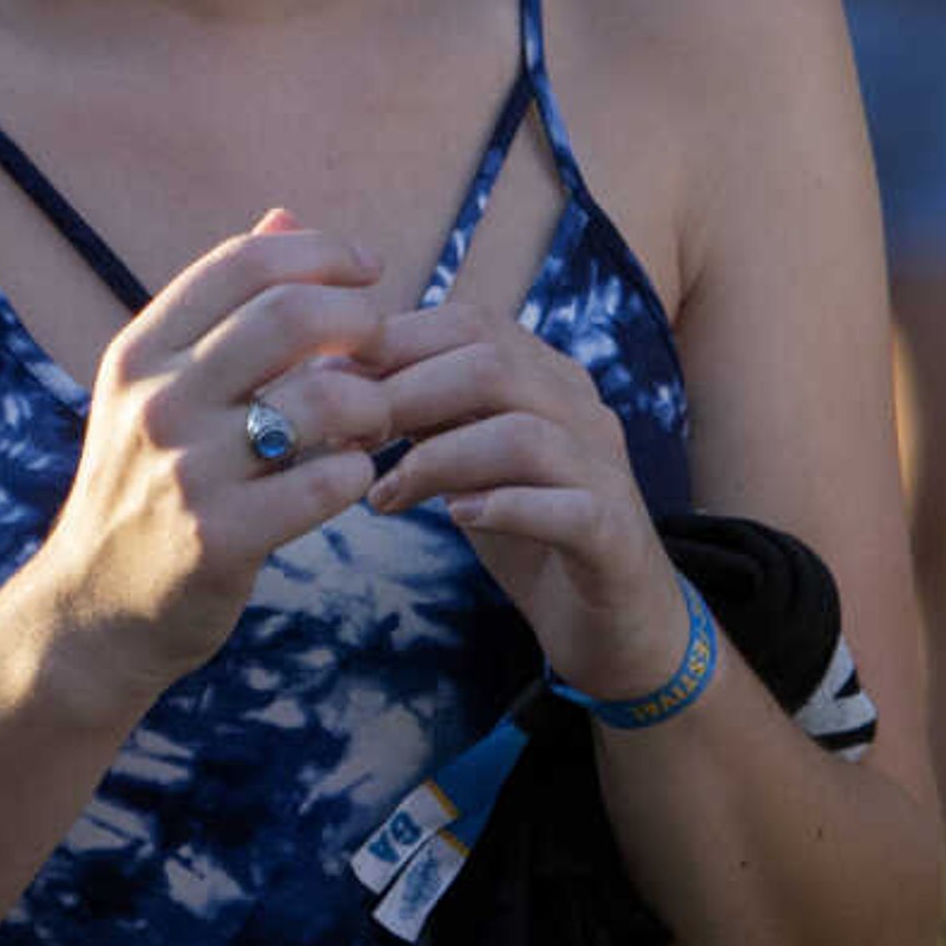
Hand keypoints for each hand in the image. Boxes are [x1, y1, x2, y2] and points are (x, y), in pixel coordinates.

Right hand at [16, 211, 395, 722]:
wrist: (94, 609)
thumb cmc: (143, 486)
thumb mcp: (158, 387)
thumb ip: (220, 304)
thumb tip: (285, 214)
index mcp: (140, 352)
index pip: (243, 262)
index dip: (321, 250)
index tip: (369, 268)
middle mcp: (157, 401)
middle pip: (290, 315)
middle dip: (361, 320)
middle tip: (383, 347)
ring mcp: (186, 470)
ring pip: (323, 398)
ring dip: (374, 404)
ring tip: (373, 422)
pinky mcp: (220, 537)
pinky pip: (327, 484)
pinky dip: (358, 474)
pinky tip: (352, 479)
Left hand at [364, 299, 688, 700]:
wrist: (615, 620)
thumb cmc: (528, 530)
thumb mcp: (468, 460)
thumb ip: (426, 414)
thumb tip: (340, 375)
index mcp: (547, 378)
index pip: (471, 324)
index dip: (394, 344)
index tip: (328, 382)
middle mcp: (583, 410)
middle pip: (492, 365)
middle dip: (405, 394)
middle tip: (348, 439)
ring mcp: (606, 471)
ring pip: (523, 434)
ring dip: (439, 459)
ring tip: (385, 496)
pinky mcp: (616, 535)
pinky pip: (566, 507)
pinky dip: (503, 507)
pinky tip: (456, 519)